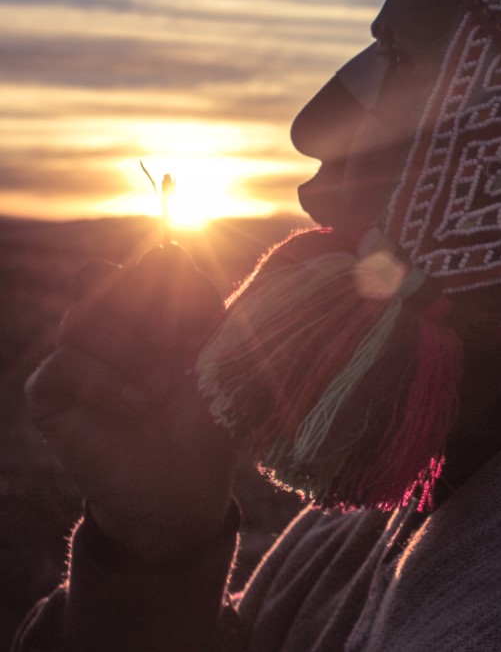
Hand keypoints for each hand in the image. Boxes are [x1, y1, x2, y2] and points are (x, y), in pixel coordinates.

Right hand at [25, 245, 236, 562]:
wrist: (189, 485)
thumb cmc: (210, 418)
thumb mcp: (219, 355)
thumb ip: (203, 301)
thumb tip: (172, 247)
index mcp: (149, 306)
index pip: (145, 261)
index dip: (166, 275)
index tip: (197, 312)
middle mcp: (105, 324)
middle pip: (101, 276)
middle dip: (146, 308)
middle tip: (177, 349)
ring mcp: (73, 357)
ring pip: (82, 318)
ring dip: (132, 351)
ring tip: (161, 389)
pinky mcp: (49, 396)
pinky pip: (62, 364)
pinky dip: (106, 382)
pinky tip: (139, 405)